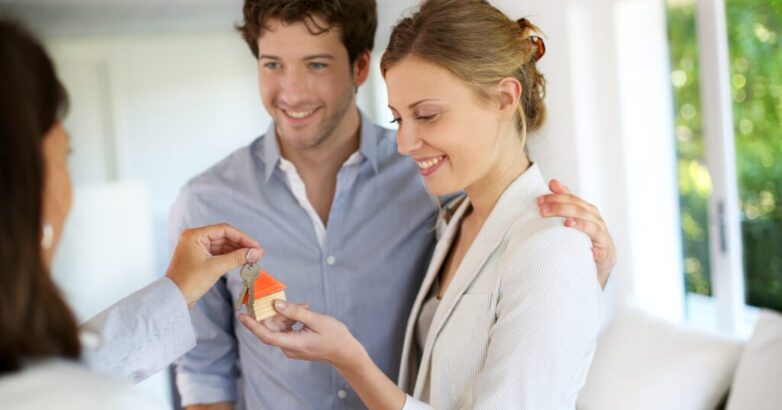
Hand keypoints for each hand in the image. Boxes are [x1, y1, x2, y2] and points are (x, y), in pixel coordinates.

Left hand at [166, 223, 263, 305]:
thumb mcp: (216, 268)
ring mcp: (196, 248)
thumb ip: (237, 258)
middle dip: (241, 245)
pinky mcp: (199, 258)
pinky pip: (218, 253)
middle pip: (224, 237)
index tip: (256, 246)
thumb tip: (257, 253)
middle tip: (257, 253)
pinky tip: (241, 261)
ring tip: (252, 258)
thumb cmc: (189, 282)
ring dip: (237, 251)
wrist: (173, 299)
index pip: (224, 230)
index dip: (243, 237)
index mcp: (194, 235)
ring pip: (222, 245)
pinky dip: (230, 257)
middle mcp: (194, 238)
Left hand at [238, 300, 363, 370]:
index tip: (241, 315)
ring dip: (287, 315)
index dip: (252, 325)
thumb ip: (294, 312)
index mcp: (293, 343)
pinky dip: (292, 320)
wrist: (346, 352)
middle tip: (283, 298)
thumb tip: (275, 304)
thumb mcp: (316, 320)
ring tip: (304, 307)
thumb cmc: (334, 336)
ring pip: (280, 327)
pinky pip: (287, 330)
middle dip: (276, 312)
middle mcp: (289, 348)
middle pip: (273, 328)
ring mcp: (292, 348)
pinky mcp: (296, 345)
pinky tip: (304, 312)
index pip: (266, 335)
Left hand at [538, 180, 616, 287]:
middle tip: (543, 210)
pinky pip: (603, 251)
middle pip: (580, 210)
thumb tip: (553, 182)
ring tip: (567, 223)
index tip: (539, 200)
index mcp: (587, 211)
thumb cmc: (584, 237)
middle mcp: (596, 221)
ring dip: (580, 224)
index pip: (572, 199)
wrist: (600, 262)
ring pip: (593, 227)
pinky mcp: (606, 254)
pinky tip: (591, 251)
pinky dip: (598, 251)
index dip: (556, 197)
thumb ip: (565, 201)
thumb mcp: (575, 218)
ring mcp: (603, 237)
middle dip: (561, 208)